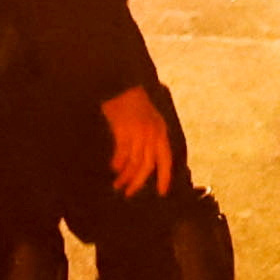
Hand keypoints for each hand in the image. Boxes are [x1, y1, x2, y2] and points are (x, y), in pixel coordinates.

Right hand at [99, 85, 178, 199]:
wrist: (121, 86)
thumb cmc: (134, 104)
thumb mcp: (150, 121)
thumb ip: (153, 139)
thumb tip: (148, 163)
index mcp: (161, 132)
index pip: (165, 160)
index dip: (164, 177)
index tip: (162, 192)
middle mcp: (152, 134)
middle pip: (147, 166)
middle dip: (138, 182)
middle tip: (129, 193)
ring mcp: (138, 132)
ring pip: (134, 162)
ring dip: (125, 176)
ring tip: (118, 184)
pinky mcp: (123, 130)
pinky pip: (122, 153)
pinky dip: (117, 163)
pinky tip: (113, 168)